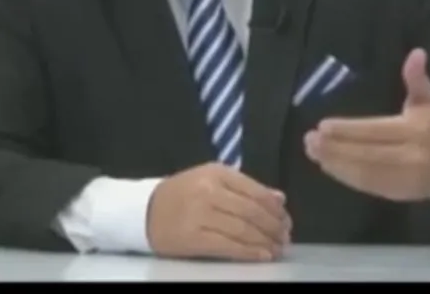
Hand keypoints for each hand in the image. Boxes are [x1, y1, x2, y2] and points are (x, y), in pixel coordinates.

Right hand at [146, 162, 291, 261]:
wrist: (144, 211)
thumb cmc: (183, 194)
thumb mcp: (212, 180)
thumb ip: (246, 187)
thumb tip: (279, 198)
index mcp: (216, 173)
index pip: (255, 191)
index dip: (275, 208)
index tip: (286, 219)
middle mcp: (209, 191)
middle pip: (252, 211)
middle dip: (273, 227)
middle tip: (285, 237)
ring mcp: (200, 214)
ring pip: (243, 229)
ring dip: (265, 241)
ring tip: (277, 249)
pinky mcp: (193, 237)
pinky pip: (228, 246)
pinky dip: (249, 252)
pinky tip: (261, 256)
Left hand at [304, 48, 429, 200]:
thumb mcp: (429, 100)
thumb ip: (417, 78)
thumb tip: (416, 53)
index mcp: (417, 131)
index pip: (377, 131)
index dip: (349, 130)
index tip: (323, 125)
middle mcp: (412, 157)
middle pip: (367, 154)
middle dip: (336, 149)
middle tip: (309, 140)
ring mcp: (405, 179)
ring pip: (365, 173)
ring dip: (335, 164)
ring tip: (313, 152)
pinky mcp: (399, 194)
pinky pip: (369, 186)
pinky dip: (346, 177)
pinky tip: (329, 166)